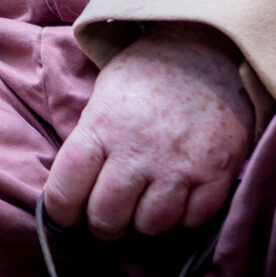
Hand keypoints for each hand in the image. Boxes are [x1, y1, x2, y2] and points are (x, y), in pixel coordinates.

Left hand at [43, 24, 254, 240]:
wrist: (209, 49)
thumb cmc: (149, 73)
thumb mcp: (104, 95)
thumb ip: (91, 140)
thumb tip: (75, 187)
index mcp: (101, 128)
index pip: (65, 190)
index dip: (61, 212)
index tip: (66, 216)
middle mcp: (136, 152)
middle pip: (107, 218)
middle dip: (102, 226)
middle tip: (107, 219)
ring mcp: (178, 166)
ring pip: (151, 226)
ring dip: (144, 225)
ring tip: (144, 208)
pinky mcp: (215, 174)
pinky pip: (193, 221)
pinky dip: (184, 219)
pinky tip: (178, 201)